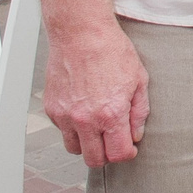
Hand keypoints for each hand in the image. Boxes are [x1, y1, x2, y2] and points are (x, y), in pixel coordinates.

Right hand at [44, 20, 149, 166]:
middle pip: (93, 159)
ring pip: (75, 148)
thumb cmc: (111, 51)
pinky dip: (73, 127)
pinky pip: (62, 130)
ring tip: (97, 127)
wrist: (81, 33)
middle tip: (113, 141)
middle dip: (106, 154)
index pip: (117, 154)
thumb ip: (139, 112)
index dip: (127, 153)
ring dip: (87, 143)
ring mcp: (65, 116)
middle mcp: (85, 119)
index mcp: (110, 114)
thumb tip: (136, 134)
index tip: (128, 147)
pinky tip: (83, 109)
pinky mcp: (52, 109)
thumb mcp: (139, 80)